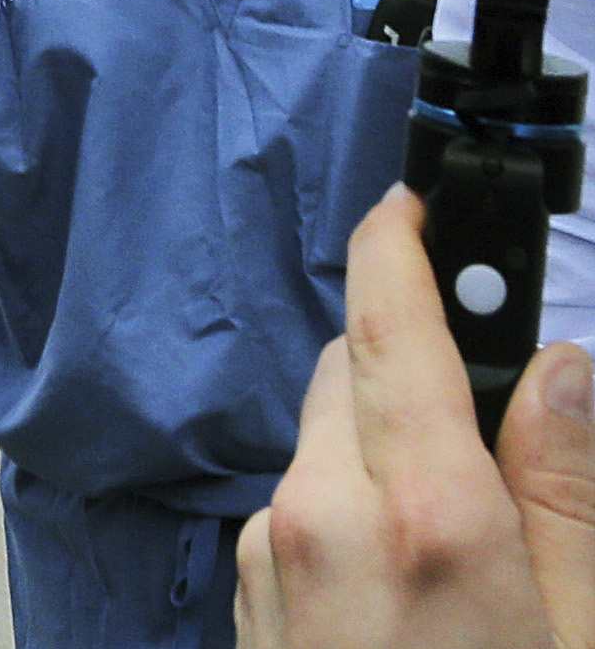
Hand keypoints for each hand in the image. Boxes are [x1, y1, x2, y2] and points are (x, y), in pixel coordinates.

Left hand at [242, 189, 594, 647]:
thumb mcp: (580, 631)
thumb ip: (568, 498)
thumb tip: (562, 372)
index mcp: (423, 517)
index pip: (391, 333)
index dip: (397, 251)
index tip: (410, 203)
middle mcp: (322, 518)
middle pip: (351, 379)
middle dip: (414, 368)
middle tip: (496, 420)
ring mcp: (270, 557)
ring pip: (323, 445)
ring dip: (382, 447)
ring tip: (466, 528)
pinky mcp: (246, 598)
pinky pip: (300, 511)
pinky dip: (350, 510)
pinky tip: (408, 579)